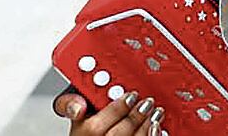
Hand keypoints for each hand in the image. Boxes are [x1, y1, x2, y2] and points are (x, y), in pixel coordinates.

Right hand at [54, 87, 168, 135]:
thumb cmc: (88, 127)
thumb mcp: (77, 111)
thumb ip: (71, 103)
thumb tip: (77, 107)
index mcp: (81, 134)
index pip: (93, 127)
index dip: (116, 110)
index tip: (131, 95)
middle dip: (134, 117)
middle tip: (147, 102)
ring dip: (146, 126)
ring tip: (155, 112)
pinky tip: (156, 128)